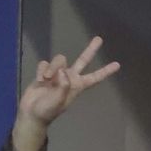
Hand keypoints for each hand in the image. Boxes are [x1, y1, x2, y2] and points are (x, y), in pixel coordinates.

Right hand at [11, 36, 120, 150]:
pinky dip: (41, 71)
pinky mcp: (45, 72)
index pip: (95, 77)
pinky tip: (39, 81)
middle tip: (99, 38)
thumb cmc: (48, 110)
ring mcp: (58, 74)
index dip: (105, 71)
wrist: (32, 112)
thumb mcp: (58, 101)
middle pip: (83, 60)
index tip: (117, 64)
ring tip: (45, 81)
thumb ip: (63, 86)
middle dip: (90, 49)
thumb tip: (63, 71)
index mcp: (77, 86)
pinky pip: (44, 64)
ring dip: (51, 68)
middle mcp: (70, 77)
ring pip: (59, 60)